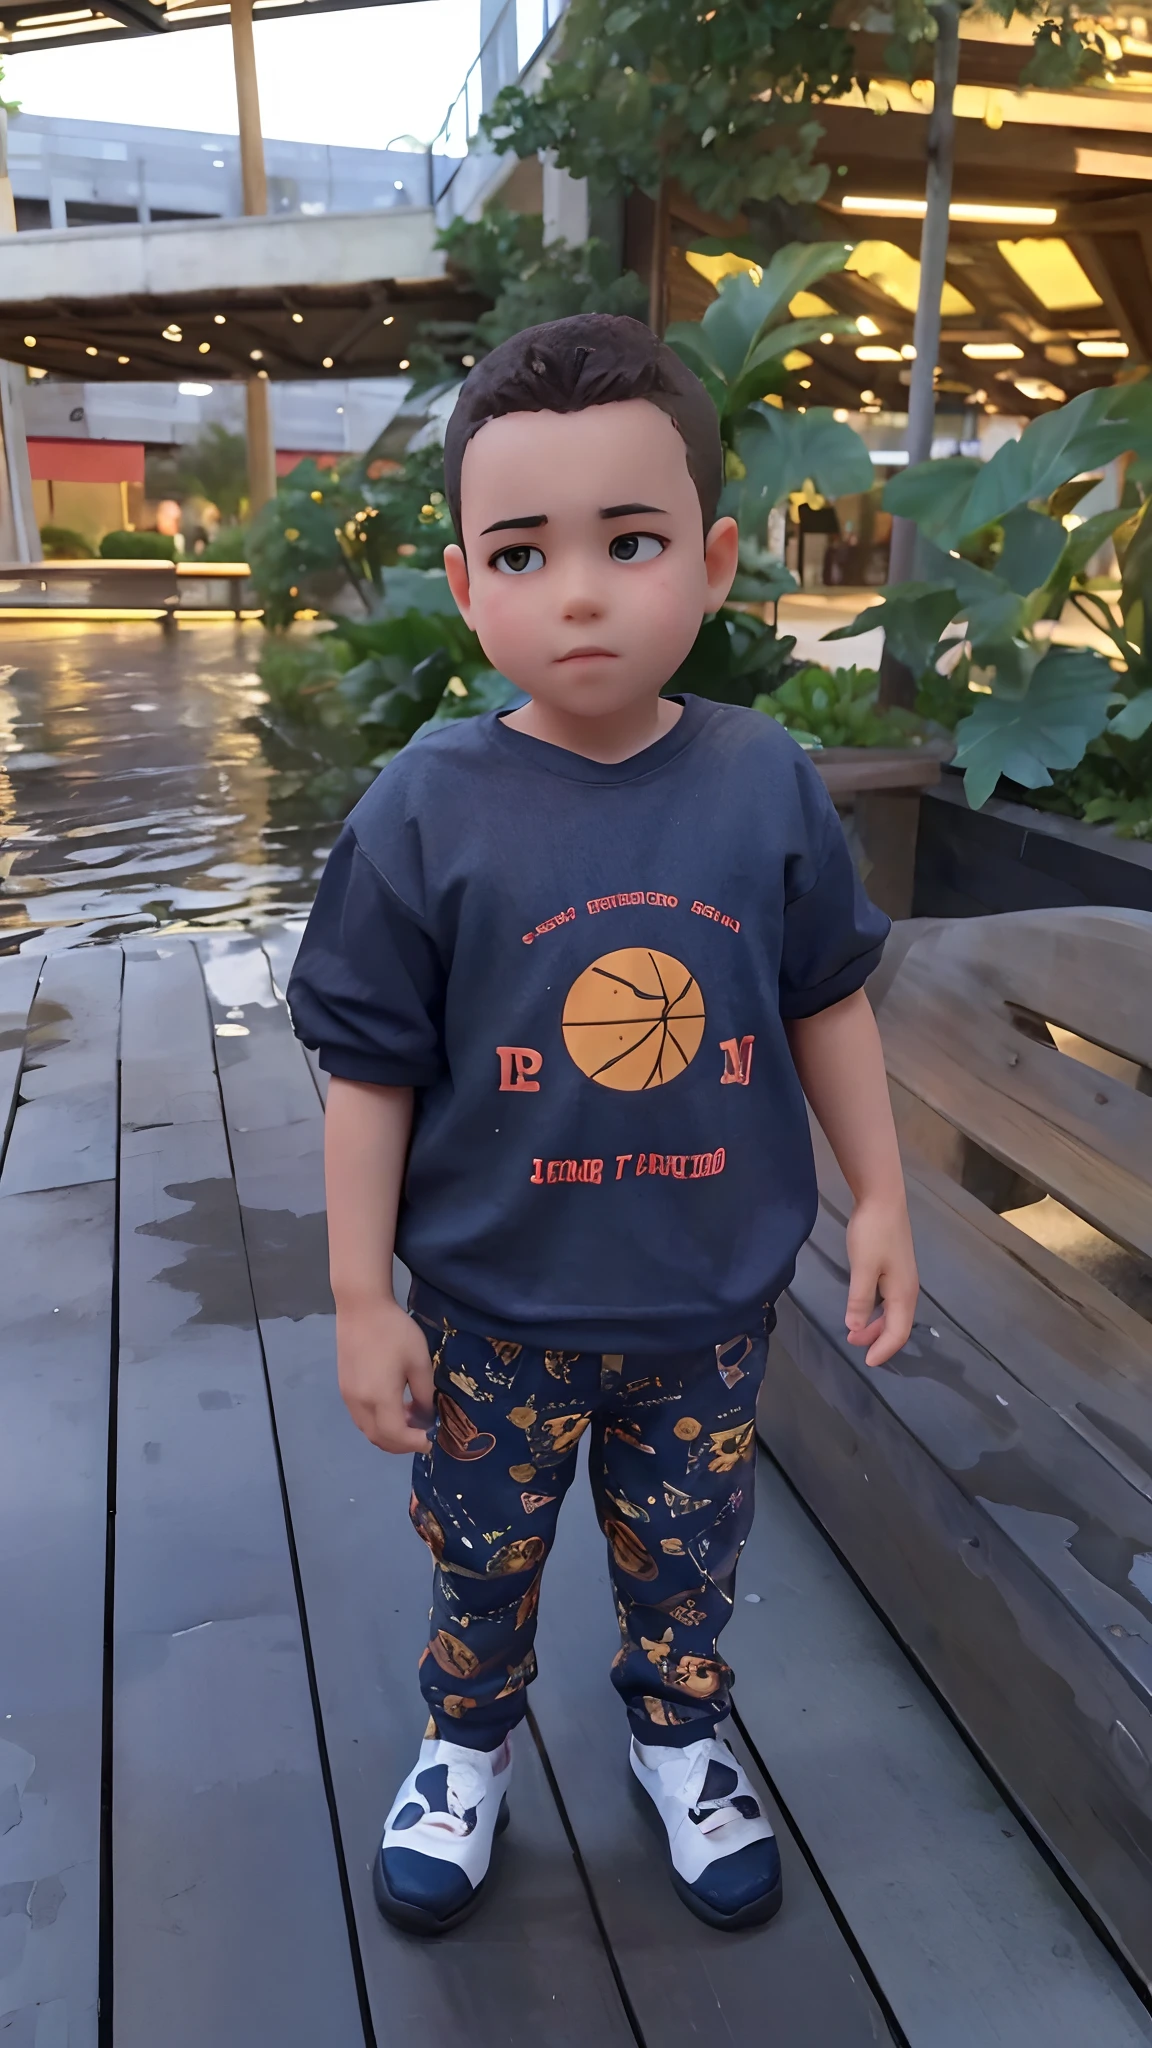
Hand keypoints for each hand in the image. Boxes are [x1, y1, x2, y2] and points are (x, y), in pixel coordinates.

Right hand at [335, 1297, 435, 1452]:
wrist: (361, 1308)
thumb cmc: (395, 1331)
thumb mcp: (420, 1362)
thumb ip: (424, 1394)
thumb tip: (425, 1416)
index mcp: (380, 1398)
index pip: (396, 1436)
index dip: (415, 1443)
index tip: (432, 1440)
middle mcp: (359, 1404)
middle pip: (379, 1439)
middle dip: (402, 1444)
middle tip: (422, 1434)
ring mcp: (348, 1397)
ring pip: (368, 1431)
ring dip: (389, 1434)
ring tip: (410, 1420)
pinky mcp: (344, 1389)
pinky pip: (361, 1418)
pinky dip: (378, 1423)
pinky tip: (394, 1407)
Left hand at [844, 1197, 918, 1367]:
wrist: (883, 1199)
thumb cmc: (873, 1233)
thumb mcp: (863, 1268)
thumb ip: (860, 1300)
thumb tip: (856, 1328)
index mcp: (903, 1293)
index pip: (898, 1332)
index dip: (883, 1350)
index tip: (866, 1362)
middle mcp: (907, 1289)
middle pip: (897, 1325)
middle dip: (877, 1340)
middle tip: (853, 1345)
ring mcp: (902, 1278)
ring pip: (892, 1312)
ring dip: (875, 1325)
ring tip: (854, 1331)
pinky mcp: (894, 1268)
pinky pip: (888, 1300)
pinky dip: (876, 1311)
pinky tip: (862, 1308)